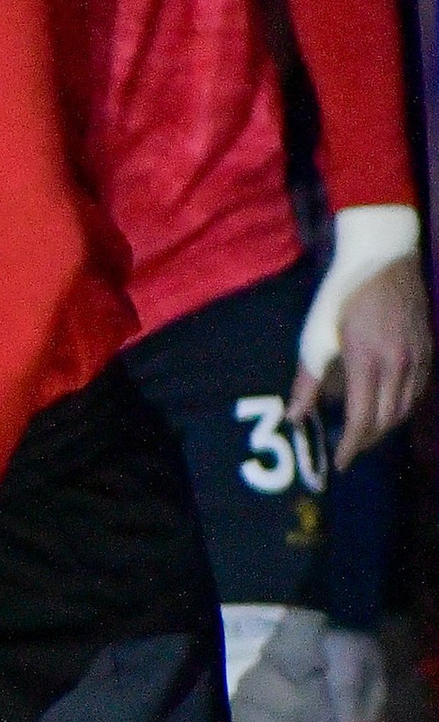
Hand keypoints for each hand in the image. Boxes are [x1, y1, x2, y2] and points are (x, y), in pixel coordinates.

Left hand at [294, 254, 432, 463]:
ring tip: (365, 435)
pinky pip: (418, 391)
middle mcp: (398, 364)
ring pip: (406, 408)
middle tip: (349, 452)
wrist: (384, 258)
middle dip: (366, 441)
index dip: (351, 446)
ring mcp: (418, 357)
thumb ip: (308, 380)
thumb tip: (295, 417)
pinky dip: (402, 407)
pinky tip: (388, 409)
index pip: (361, 418)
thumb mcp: (316, 335)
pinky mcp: (428, 350)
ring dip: (385, 427)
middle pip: (386, 419)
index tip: (340, 463)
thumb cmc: (342, 294)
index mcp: (367, 360)